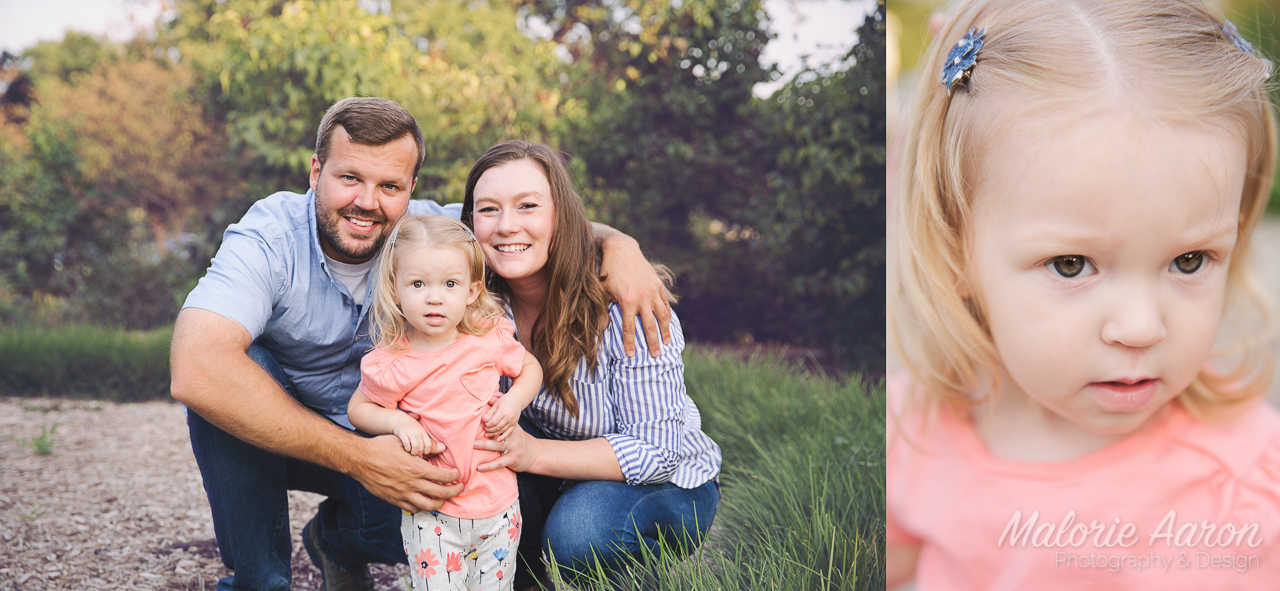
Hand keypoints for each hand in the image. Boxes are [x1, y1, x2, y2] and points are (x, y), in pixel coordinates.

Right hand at [350, 435, 462, 512]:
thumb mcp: (404, 441)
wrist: (360, 460)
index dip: (454, 477)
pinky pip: (413, 509)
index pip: (444, 477)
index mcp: (417, 468)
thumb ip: (425, 445)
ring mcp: (403, 494)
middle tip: (459, 488)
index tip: (457, 475)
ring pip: (429, 506)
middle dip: (454, 491)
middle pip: (441, 494)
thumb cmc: (381, 447)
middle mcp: (412, 484)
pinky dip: (422, 507)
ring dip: (440, 502)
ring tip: (443, 497)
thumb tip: (441, 447)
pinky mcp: (394, 500)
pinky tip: (425, 500)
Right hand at [392, 419, 433, 457]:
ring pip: (416, 446)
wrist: (400, 419)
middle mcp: (417, 432)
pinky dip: (407, 449)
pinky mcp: (402, 433)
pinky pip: (407, 443)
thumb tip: (442, 448)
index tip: (423, 453)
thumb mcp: (421, 432)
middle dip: (419, 453)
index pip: (428, 444)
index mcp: (423, 432)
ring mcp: (410, 432)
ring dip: (414, 452)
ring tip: (411, 452)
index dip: (426, 451)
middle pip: (421, 447)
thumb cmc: (412, 428)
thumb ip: (428, 441)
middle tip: (416, 454)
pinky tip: (406, 449)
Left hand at [474, 424, 537, 473]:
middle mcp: (513, 437)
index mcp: (512, 428)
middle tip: (472, 431)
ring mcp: (513, 448)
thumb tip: (490, 403)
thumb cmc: (519, 440)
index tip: (482, 418)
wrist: (534, 455)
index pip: (501, 422)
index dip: (491, 420)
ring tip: (473, 445)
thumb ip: (502, 420)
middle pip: (498, 432)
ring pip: (498, 446)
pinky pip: (499, 462)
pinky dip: (489, 465)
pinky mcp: (512, 459)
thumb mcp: (514, 429)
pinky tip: (479, 467)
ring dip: (485, 445)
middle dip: (486, 431)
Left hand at [482, 397, 521, 440]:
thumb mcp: (496, 404)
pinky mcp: (514, 424)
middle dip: (489, 429)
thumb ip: (490, 412)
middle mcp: (509, 417)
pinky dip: (503, 437)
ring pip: (502, 430)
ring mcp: (513, 421)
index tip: (484, 423)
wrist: (517, 400)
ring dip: (494, 433)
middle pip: (497, 427)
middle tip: (485, 429)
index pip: (494, 422)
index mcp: (504, 411)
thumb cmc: (505, 400)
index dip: (488, 424)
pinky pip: (508, 432)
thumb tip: (484, 419)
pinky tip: (498, 440)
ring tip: (487, 434)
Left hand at [599, 235, 672, 357]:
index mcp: (627, 301)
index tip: (631, 355)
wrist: (621, 250)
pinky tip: (668, 323)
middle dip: (653, 343)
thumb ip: (603, 312)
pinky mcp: (658, 284)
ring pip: (662, 316)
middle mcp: (642, 297)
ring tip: (667, 343)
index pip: (630, 328)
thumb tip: (601, 330)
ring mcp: (652, 291)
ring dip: (665, 331)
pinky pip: (665, 303)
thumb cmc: (608, 272)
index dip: (630, 343)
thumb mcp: (602, 292)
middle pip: (650, 326)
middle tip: (655, 356)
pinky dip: (667, 314)